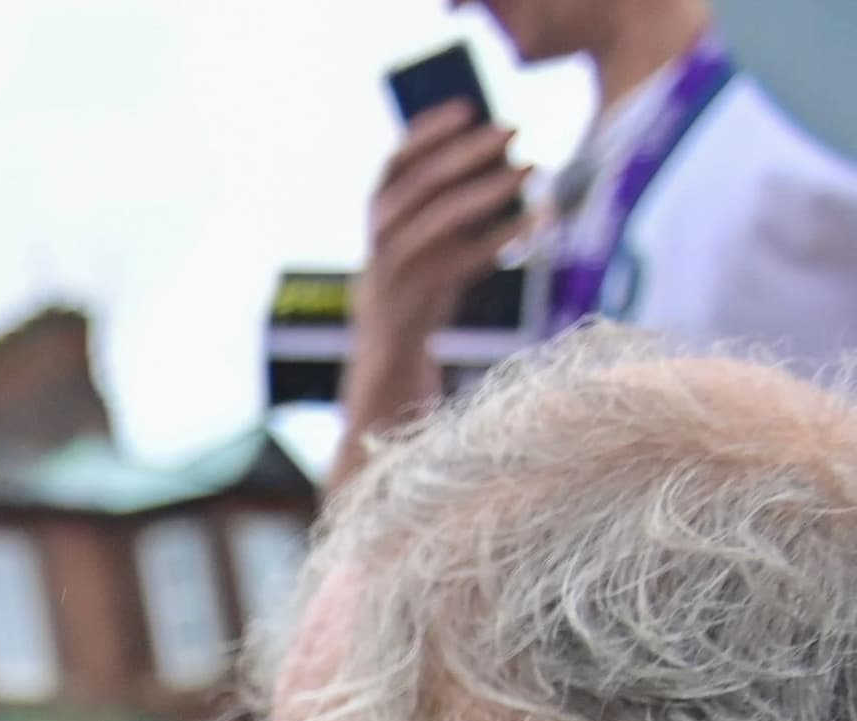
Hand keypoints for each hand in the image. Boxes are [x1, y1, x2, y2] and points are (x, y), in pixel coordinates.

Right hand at [345, 102, 528, 440]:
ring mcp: (389, 294)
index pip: (386, 178)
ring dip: (482, 188)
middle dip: (460, 154)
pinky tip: (538, 219)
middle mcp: (373, 269)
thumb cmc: (424, 356)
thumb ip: (452, 244)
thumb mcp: (433, 289)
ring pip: (429, 223)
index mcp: (374, 255)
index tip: (464, 108)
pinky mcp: (414, 319)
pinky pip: (459, 265)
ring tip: (530, 165)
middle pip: (407, 193)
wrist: (388, 421)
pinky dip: (500, 237)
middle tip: (511, 129)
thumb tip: (508, 186)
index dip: (420, 138)